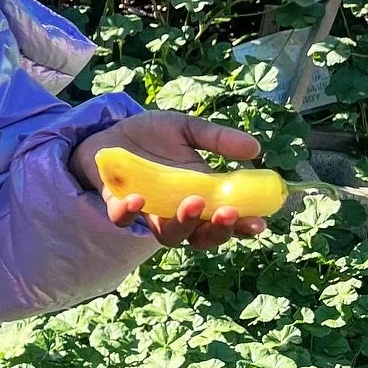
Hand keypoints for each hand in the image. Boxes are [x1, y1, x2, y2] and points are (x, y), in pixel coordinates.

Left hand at [69, 111, 269, 249]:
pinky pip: (122, 219)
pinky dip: (129, 212)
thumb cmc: (150, 135)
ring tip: (193, 202)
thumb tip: (255, 148)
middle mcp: (175, 212)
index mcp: (199, 196)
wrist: (107, 131)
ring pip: (168, 236)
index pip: (225, 221)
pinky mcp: (115, 205)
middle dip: (218, 230)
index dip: (243, 226)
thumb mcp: (186, 129)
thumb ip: (217, 139)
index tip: (260, 221)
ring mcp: (147, 212)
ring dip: (183, 223)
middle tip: (229, 212)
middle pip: (201, 238)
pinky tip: (137, 199)